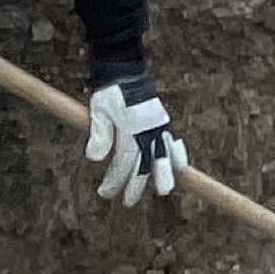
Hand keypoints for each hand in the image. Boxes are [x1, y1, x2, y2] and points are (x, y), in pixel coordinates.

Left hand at [85, 70, 184, 206]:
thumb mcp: (98, 111)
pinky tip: (180, 166)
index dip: (114, 179)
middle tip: (128, 202)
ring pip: (164, 154)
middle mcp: (148, 130)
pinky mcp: (162, 121)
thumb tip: (93, 158)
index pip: (124, 162)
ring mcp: (158, 125)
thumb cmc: (109, 93)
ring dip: (163, 173)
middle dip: (137, 185)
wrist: (125, 71)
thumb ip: (98, 134)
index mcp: (131, 129)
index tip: (104, 191)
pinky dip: (177, 154)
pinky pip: (173, 142)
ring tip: (164, 189)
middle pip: (146, 164)